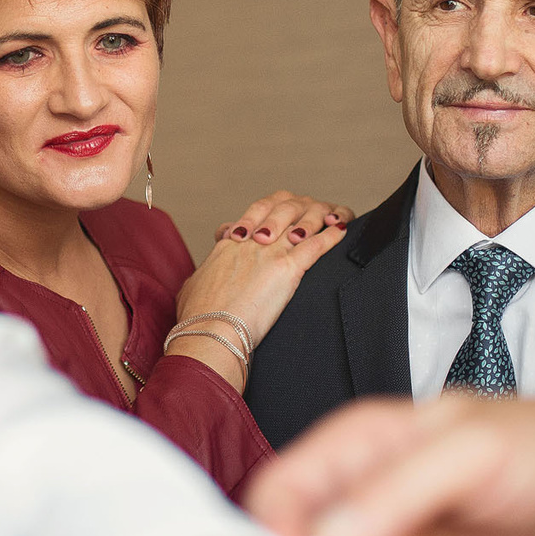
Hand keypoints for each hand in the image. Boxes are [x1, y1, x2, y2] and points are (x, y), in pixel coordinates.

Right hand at [169, 194, 352, 386]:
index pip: (257, 212)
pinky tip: (342, 230)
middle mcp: (252, 241)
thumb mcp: (192, 288)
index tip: (284, 213)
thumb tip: (201, 281)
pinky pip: (317, 245)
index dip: (274, 208)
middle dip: (301, 205)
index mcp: (230, 244)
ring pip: (303, 220)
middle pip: (283, 206)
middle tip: (313, 209)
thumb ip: (203, 277)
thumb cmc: (197, 317)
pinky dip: (332, 235)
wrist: (209, 330)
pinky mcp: (288, 269)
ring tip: (335, 215)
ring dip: (322, 215)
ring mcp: (271, 253)